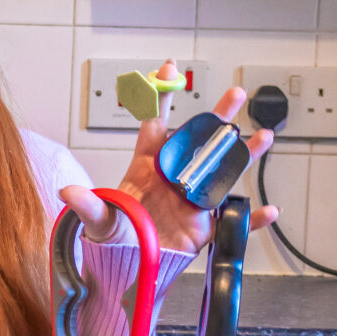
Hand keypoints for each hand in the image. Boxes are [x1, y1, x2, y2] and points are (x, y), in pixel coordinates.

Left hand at [60, 60, 279, 252]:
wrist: (127, 266)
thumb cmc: (113, 237)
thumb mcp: (98, 219)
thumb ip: (87, 204)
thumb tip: (67, 190)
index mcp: (146, 169)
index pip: (155, 127)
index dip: (162, 98)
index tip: (168, 68)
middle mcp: (173, 179)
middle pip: (199, 142)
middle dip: (217, 117)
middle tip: (235, 93)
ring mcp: (191, 202)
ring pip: (224, 173)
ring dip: (244, 156)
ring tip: (264, 135)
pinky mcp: (204, 229)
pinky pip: (234, 221)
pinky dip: (253, 218)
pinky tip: (270, 209)